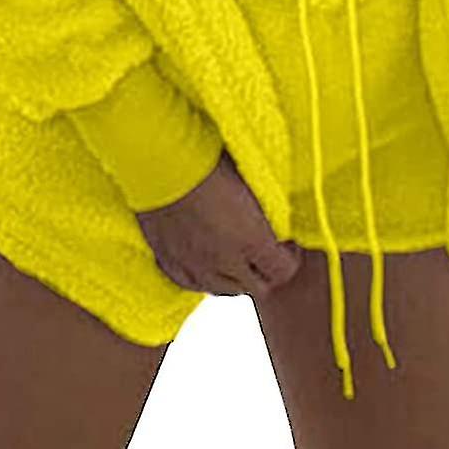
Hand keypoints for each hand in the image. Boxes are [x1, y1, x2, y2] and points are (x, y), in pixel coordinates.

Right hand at [135, 148, 302, 300]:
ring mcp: (195, 265)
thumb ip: (267, 207)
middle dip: (265, 271)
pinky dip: (204, 278)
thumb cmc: (209, 158)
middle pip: (257, 287)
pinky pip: (192, 285)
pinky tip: (206, 262)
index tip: (286, 242)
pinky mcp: (168, 261)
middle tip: (263, 251)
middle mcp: (225, 260)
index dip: (289, 258)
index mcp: (253, 239)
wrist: (159, 159)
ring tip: (234, 256)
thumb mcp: (251, 179)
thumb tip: (278, 216)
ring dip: (235, 277)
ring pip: (225, 290)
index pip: (283, 271)